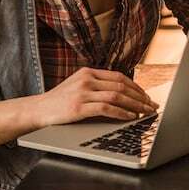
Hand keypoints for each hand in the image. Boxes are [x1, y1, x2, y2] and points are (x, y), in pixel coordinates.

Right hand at [30, 68, 157, 127]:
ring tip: (145, 112)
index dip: (136, 87)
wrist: (36, 110)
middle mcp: (86, 79)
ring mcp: (82, 93)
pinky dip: (122, 113)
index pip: (119, 77)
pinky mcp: (78, 107)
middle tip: (152, 106)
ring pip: (117, 97)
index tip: (146, 96)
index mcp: (88, 72)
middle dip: (140, 97)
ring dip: (135, 105)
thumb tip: (125, 96)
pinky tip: (130, 117)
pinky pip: (107, 109)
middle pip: (122, 86)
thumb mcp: (78, 87)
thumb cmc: (59, 101)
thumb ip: (97, 86)